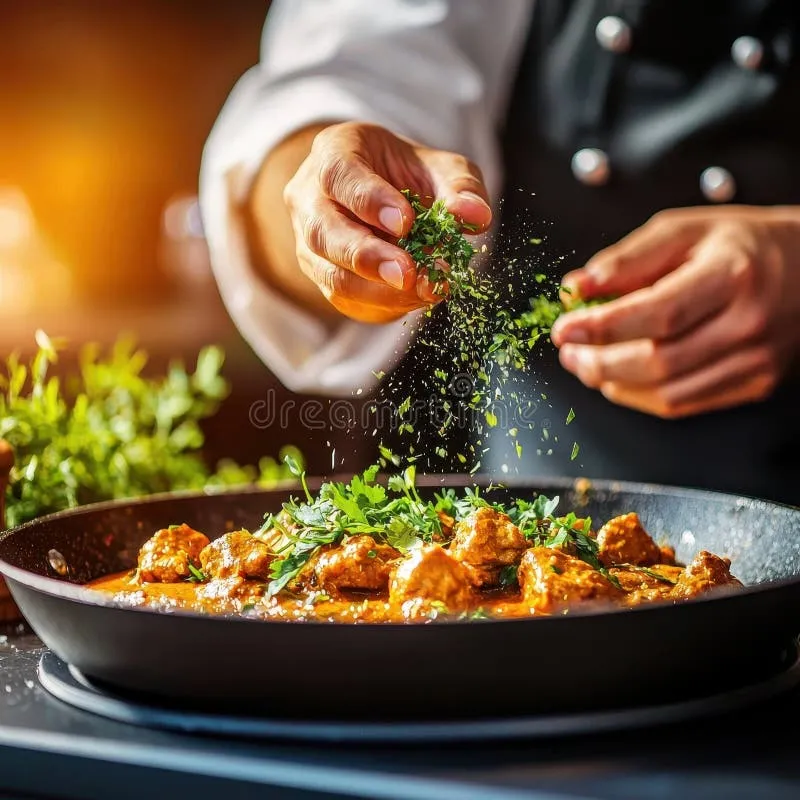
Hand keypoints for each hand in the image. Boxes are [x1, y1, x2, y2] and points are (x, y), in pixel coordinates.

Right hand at [282, 122, 491, 322]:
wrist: (385, 200)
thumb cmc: (409, 177)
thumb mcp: (441, 168)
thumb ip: (461, 187)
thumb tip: (475, 217)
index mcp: (333, 154)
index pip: (339, 175)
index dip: (370, 201)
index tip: (405, 223)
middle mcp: (309, 199)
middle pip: (324, 232)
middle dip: (367, 256)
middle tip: (406, 273)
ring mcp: (309, 243)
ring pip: (331, 273)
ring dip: (377, 290)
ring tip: (423, 289)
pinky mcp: (323, 278)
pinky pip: (346, 299)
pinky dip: (383, 303)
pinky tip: (416, 298)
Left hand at [550, 206, 799, 418]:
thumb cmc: (743, 244)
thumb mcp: (686, 230)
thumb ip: (627, 259)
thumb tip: (576, 288)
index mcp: (732, 274)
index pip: (657, 312)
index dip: (603, 326)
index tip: (564, 329)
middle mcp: (747, 323)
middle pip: (659, 361)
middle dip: (599, 362)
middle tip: (568, 352)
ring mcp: (755, 360)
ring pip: (668, 392)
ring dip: (614, 384)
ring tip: (585, 365)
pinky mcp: (754, 383)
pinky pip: (684, 404)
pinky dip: (640, 396)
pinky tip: (618, 380)